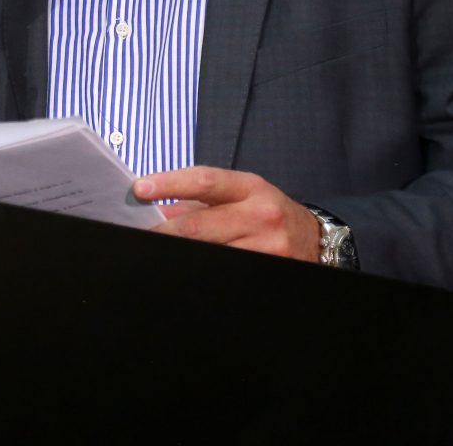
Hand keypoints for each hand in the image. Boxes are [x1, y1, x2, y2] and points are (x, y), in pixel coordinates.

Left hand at [133, 165, 319, 262]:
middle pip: (198, 225)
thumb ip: (199, 201)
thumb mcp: (241, 196)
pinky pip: (223, 271)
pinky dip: (198, 269)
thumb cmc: (269, 213)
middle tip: (138, 232)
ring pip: (207, 252)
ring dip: (177, 253)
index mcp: (250, 188)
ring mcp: (265, 247)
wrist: (315, 241)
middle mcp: (260, 215)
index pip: (203, 181)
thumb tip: (157, 211)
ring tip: (155, 250)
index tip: (139, 189)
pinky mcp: (267, 270)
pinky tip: (183, 267)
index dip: (168, 183)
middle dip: (162, 230)